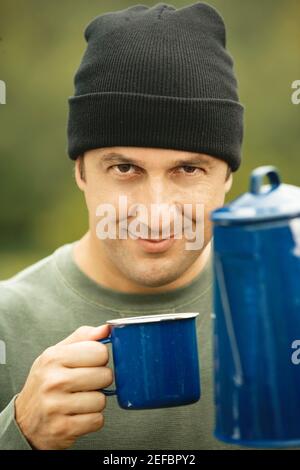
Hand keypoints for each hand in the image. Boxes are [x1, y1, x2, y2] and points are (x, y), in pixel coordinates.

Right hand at [15, 325, 112, 449]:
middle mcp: (53, 381)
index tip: (90, 363)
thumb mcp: (57, 354)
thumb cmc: (45, 383)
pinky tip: (78, 413)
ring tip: (79, 399)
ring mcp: (57, 406)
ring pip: (102, 400)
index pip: (99, 351)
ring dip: (95, 401)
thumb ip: (83, 338)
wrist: (25, 421)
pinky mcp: (64, 428)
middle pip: (105, 376)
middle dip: (99, 380)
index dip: (100, 358)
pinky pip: (97, 420)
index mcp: (53, 357)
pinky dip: (92, 419)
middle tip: (85, 383)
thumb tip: (106, 329)